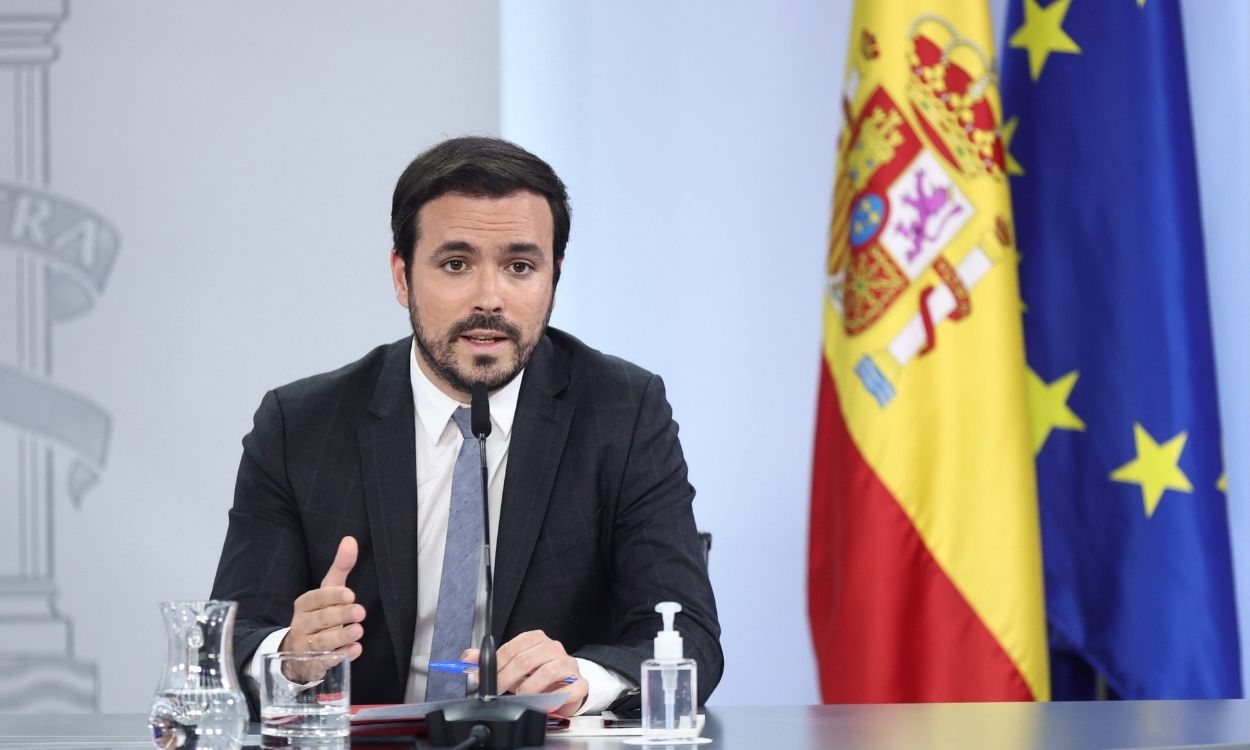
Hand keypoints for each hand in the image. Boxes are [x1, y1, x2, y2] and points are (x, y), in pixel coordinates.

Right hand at [280, 536, 366, 673]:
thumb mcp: (328, 590)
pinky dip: (342, 656)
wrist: (299, 650)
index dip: (332, 597)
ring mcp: (307, 646)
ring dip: (342, 636)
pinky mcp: (316, 663)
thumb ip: (340, 567)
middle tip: (360, 612)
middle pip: (320, 619)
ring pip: (323, 642)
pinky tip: (356, 649)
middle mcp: (302, 625)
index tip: (350, 594)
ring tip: (359, 631)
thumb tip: (350, 539)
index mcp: (304, 604)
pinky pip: (328, 661)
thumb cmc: (320, 613)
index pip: (315, 598)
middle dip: (340, 615)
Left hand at [465, 630, 587, 716]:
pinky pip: (567, 689)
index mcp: (536, 640)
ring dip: (529, 688)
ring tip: (520, 697)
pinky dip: (553, 697)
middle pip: (526, 660)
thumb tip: (468, 657)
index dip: (496, 664)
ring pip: (547, 671)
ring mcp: (568, 665)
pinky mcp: (579, 683)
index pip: (513, 647)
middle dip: (506, 678)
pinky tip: (543, 702)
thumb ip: (492, 661)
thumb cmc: (539, 674)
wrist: (568, 685)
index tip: (484, 677)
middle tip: (497, 691)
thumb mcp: (514, 665)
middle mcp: (553, 648)